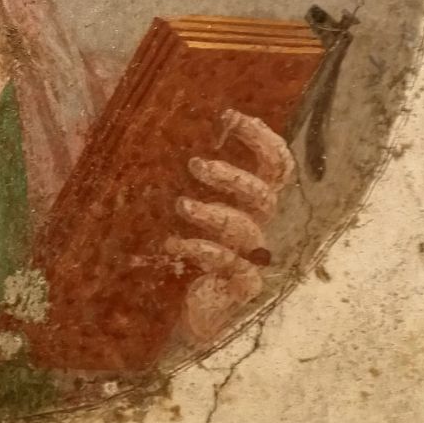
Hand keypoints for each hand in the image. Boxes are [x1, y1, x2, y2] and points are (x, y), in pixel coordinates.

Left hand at [166, 109, 295, 343]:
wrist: (184, 306)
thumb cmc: (180, 241)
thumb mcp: (177, 199)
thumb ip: (176, 167)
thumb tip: (147, 118)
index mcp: (250, 200)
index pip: (276, 165)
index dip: (262, 138)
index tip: (230, 116)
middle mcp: (258, 225)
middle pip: (265, 195)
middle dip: (232, 176)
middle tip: (195, 164)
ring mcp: (252, 257)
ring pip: (247, 230)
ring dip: (214, 213)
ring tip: (181, 204)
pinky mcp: (242, 284)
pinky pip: (231, 264)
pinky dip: (202, 249)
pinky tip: (173, 244)